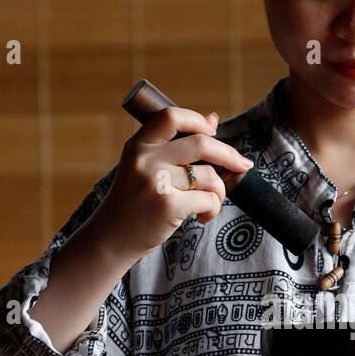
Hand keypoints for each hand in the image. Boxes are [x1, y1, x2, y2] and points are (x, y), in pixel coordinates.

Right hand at [93, 105, 253, 265]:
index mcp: (138, 145)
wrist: (111, 239)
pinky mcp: (168, 206)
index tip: (213, 132)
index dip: (198, 121)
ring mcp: (157, 182)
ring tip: (209, 202)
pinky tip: (202, 216)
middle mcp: (145, 159)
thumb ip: (176, 144)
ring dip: (220, 191)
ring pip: (209, 176)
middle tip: (243, 165)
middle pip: (201, 143)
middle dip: (229, 155)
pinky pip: (209, 199)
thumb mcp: (145, 167)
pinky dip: (213, 208)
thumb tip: (213, 119)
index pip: (171, 117)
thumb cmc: (133, 202)